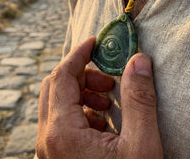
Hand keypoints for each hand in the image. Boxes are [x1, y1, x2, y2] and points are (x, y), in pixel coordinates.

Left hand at [36, 37, 162, 158]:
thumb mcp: (141, 146)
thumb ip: (140, 99)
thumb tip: (140, 61)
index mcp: (61, 133)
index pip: (61, 76)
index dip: (78, 54)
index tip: (93, 41)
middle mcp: (48, 139)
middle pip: (56, 86)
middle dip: (82, 73)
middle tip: (108, 77)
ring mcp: (50, 148)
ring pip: (57, 102)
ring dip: (82, 91)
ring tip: (108, 99)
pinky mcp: (57, 153)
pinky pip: (62, 118)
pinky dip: (81, 108)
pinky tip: (102, 120)